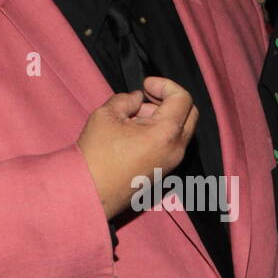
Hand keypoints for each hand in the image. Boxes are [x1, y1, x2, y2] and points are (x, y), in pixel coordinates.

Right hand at [77, 76, 198, 219]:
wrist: (88, 192)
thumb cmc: (95, 156)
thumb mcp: (107, 115)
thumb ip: (126, 99)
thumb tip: (137, 99)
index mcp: (166, 134)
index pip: (183, 99)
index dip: (165, 85)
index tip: (146, 85)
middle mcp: (175, 150)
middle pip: (189, 114)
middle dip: (170, 100)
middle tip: (146, 97)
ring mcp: (171, 164)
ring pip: (180, 130)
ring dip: (163, 116)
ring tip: (134, 116)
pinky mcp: (163, 173)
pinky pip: (171, 145)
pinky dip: (160, 132)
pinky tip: (134, 133)